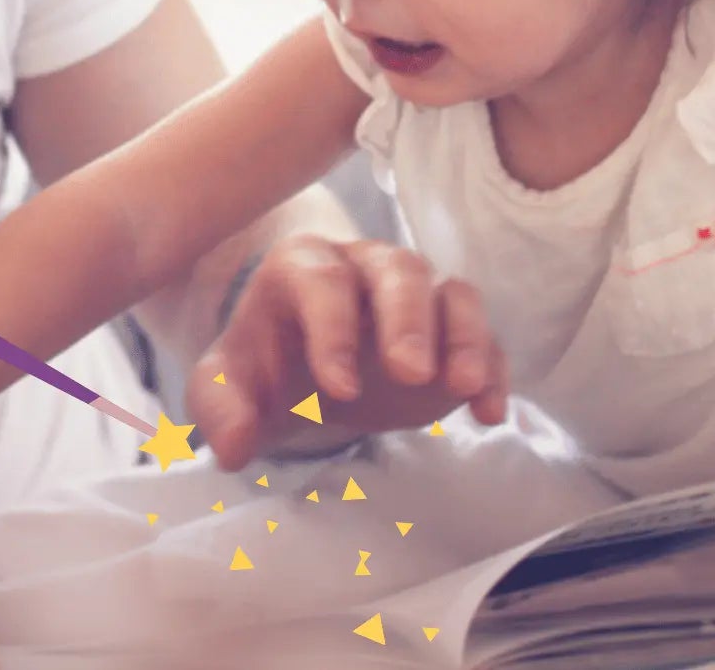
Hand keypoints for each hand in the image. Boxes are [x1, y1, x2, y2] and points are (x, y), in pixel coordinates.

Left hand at [185, 235, 509, 471]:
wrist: (299, 375)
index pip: (322, 282)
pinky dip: (493, 370)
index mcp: (303, 267)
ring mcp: (416, 295)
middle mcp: (365, 266)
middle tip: (410, 374)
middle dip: (407, 319)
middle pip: (399, 269)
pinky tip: (490, 414)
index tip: (338, 391)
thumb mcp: (226, 389)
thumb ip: (221, 410)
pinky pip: (486, 336)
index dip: (332, 330)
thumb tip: (233, 448)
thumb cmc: (263, 369)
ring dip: (464, 336)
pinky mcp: (450, 332)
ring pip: (452, 292)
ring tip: (466, 387)